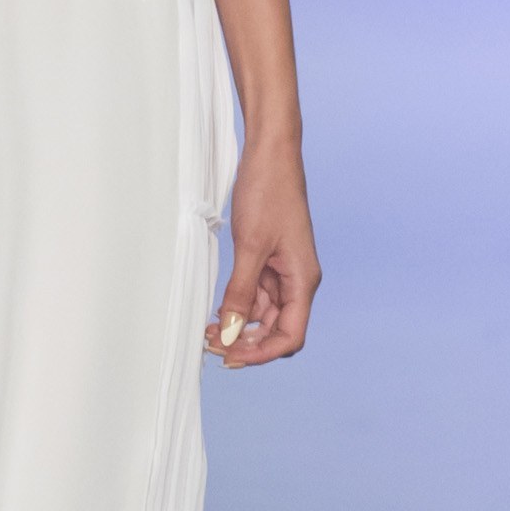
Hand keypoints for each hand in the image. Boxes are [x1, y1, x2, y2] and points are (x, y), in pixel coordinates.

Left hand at [206, 139, 319, 366]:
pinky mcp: (269, 260)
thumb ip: (240, 292)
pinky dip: (237, 306)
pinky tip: (216, 310)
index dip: (261, 353)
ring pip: (263, 315)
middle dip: (245, 343)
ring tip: (206, 330)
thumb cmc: (268, 191)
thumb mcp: (250, 246)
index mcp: (303, 280)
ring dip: (237, 326)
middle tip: (209, 345)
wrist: (270, 154)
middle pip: (276, 330)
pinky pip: (255, 295)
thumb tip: (228, 333)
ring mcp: (283, 271)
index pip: (290, 336)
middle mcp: (297, 280)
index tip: (229, 356)